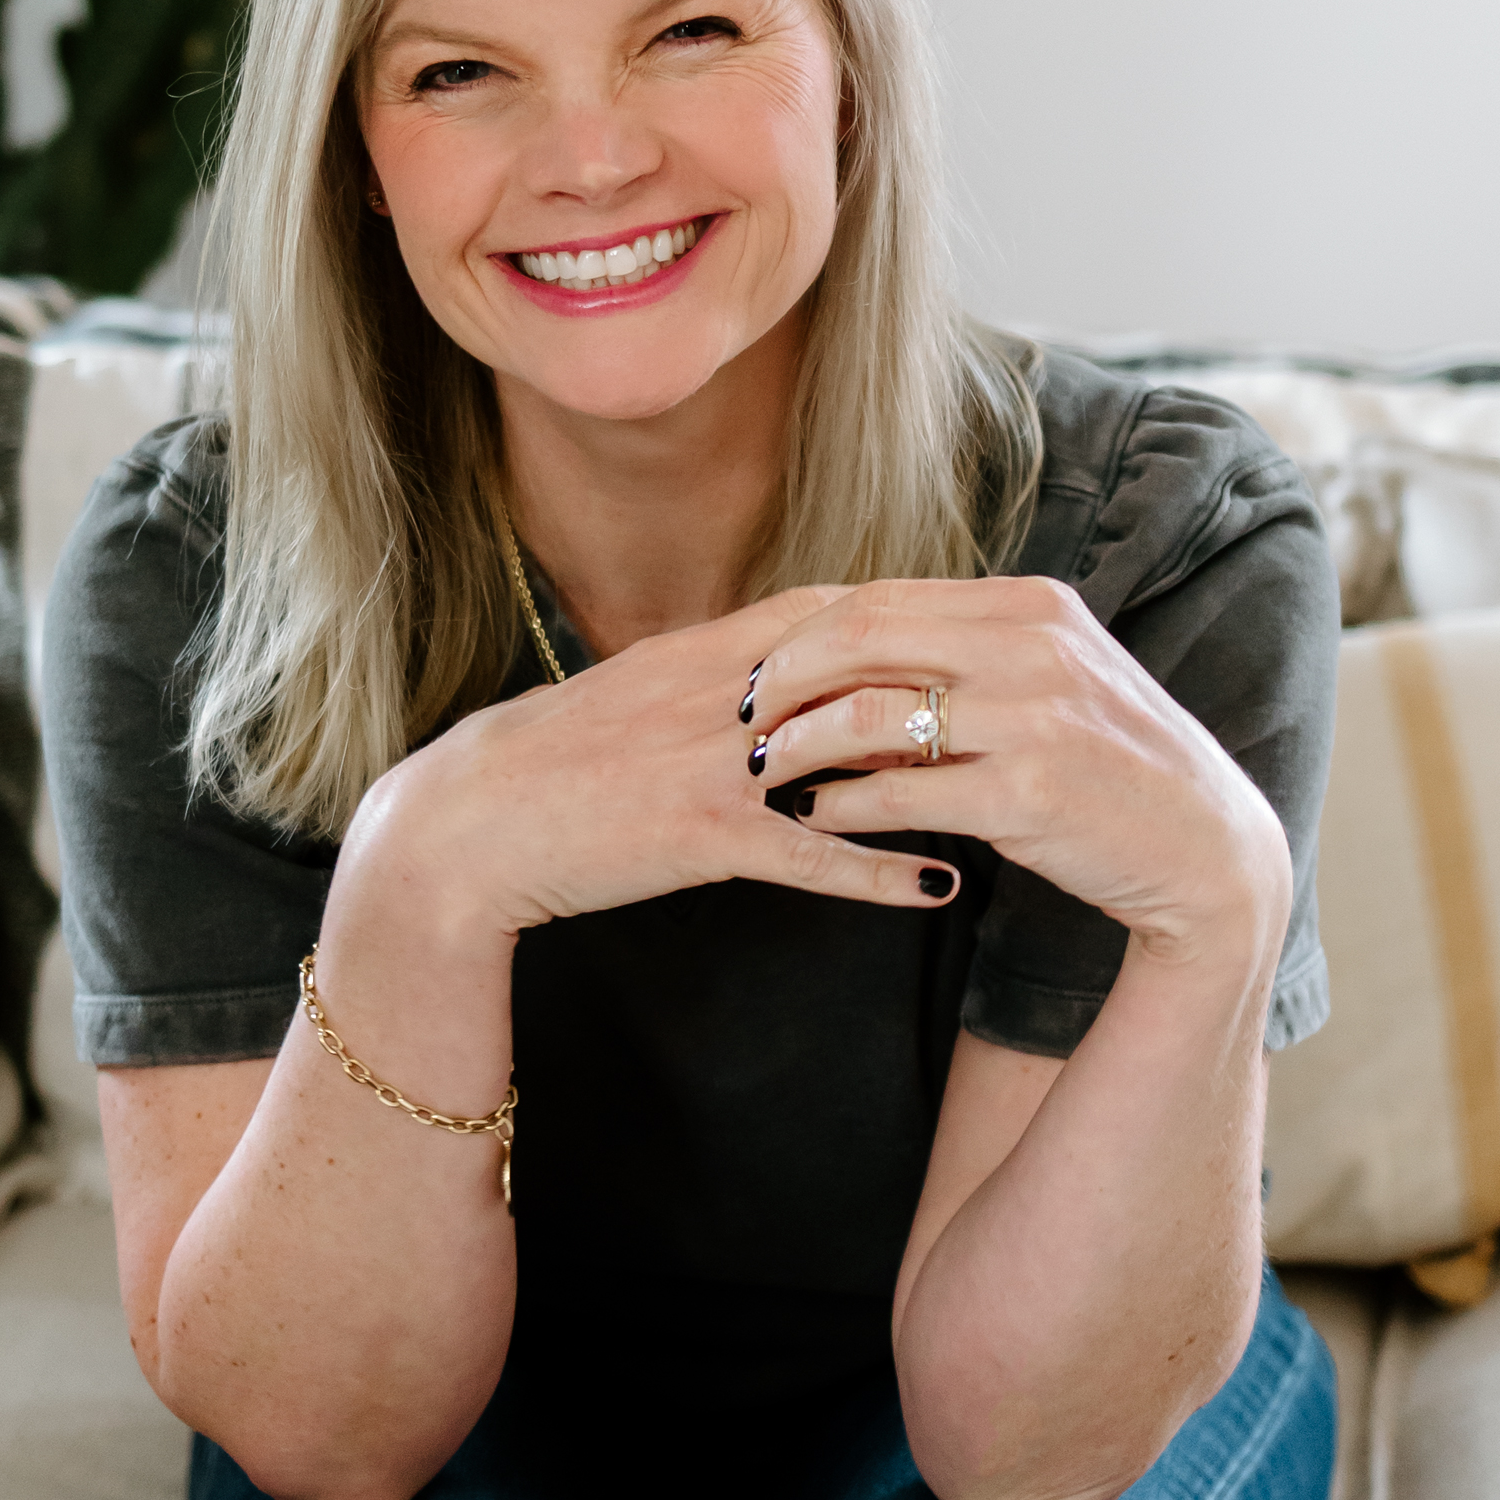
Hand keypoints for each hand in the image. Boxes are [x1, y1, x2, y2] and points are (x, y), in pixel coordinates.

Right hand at [344, 586, 967, 942]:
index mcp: (702, 652)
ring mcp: (709, 762)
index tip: (985, 626)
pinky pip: (807, 854)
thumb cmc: (552, 764)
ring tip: (1015, 790)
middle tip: (1034, 700)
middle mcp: (715, 693)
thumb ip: (717, 677)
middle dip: (949, 682)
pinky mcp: (695, 833)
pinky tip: (938, 886)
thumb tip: (791, 672)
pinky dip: (876, 870)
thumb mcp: (638, 695)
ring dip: (934, 770)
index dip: (915, 616)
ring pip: (848, 752)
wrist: (465, 823)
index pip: (831, 613)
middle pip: (860, 669)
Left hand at [746, 576, 1291, 973]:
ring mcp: (1033, 717)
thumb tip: (850, 669)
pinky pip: (900, 790)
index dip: (806, 632)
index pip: (885, 597)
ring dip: (799, 740)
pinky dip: (843, 801)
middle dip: (783, 675)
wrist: (1205, 847)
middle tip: (741, 714)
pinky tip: (815, 816)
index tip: (761, 669)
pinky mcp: (1028, 793)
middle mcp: (1033, 645)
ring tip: (763, 768)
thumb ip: (965, 663)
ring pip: (869, 710)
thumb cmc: (1113, 768)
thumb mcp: (1051, 685)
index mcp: (1034, 605)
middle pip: (863, 633)